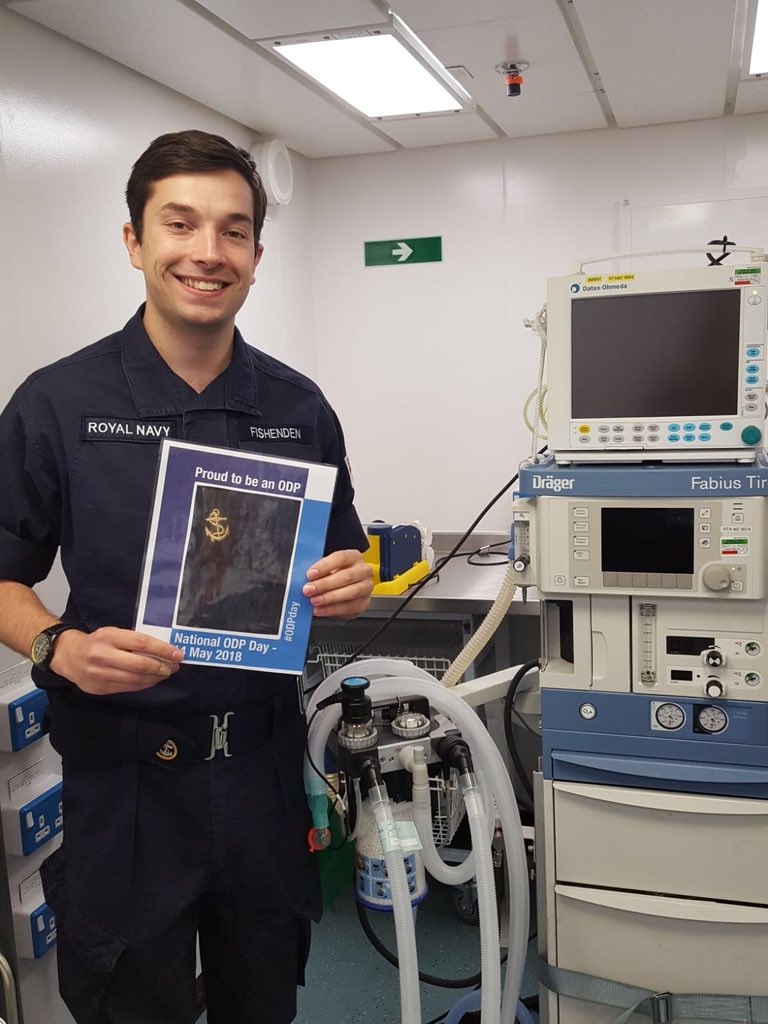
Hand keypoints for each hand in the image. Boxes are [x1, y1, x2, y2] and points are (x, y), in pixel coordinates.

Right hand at [50, 627, 182, 694]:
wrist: (68, 656)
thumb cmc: (96, 642)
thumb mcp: (112, 633)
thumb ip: (133, 640)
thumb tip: (163, 649)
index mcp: (108, 637)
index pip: (141, 643)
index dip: (162, 650)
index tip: (177, 653)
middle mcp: (103, 656)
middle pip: (140, 665)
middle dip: (162, 667)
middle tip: (175, 666)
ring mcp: (100, 674)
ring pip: (136, 680)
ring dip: (156, 678)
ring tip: (166, 673)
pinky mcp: (100, 688)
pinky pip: (128, 688)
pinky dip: (144, 685)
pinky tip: (152, 680)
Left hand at [303, 549, 372, 618]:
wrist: (346, 589)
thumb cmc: (335, 575)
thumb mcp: (326, 569)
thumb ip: (317, 571)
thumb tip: (302, 578)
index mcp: (353, 557)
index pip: (341, 558)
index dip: (324, 566)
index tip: (310, 574)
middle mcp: (363, 571)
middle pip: (346, 576)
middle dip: (324, 584)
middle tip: (308, 590)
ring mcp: (366, 587)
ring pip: (350, 592)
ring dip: (329, 598)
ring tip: (314, 601)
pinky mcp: (363, 603)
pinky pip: (349, 607)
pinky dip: (332, 610)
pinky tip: (320, 610)